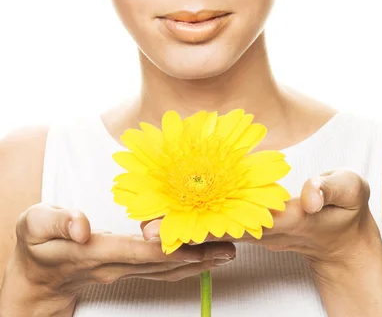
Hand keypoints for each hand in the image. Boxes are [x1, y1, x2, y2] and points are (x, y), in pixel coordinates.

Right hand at [0, 203, 236, 314]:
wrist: (34, 277)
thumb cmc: (35, 244)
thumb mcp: (34, 225)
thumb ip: (58, 222)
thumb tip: (81, 225)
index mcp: (95, 252)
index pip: (138, 250)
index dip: (169, 246)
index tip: (198, 240)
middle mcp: (114, 265)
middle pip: (162, 263)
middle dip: (196, 256)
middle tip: (229, 247)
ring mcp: (121, 270)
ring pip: (165, 269)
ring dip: (196, 263)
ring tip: (226, 253)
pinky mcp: (125, 269)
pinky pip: (159, 269)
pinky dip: (183, 264)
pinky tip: (200, 258)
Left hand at [141, 169, 381, 270]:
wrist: (342, 235)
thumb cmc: (346, 209)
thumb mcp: (350, 191)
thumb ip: (330, 189)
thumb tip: (309, 195)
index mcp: (279, 219)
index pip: (234, 224)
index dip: (202, 225)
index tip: (172, 228)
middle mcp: (259, 226)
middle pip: (213, 229)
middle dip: (178, 229)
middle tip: (142, 228)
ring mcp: (253, 224)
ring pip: (211, 225)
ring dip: (180, 223)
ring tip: (143, 219)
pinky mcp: (251, 219)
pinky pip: (220, 218)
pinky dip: (196, 214)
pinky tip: (173, 206)